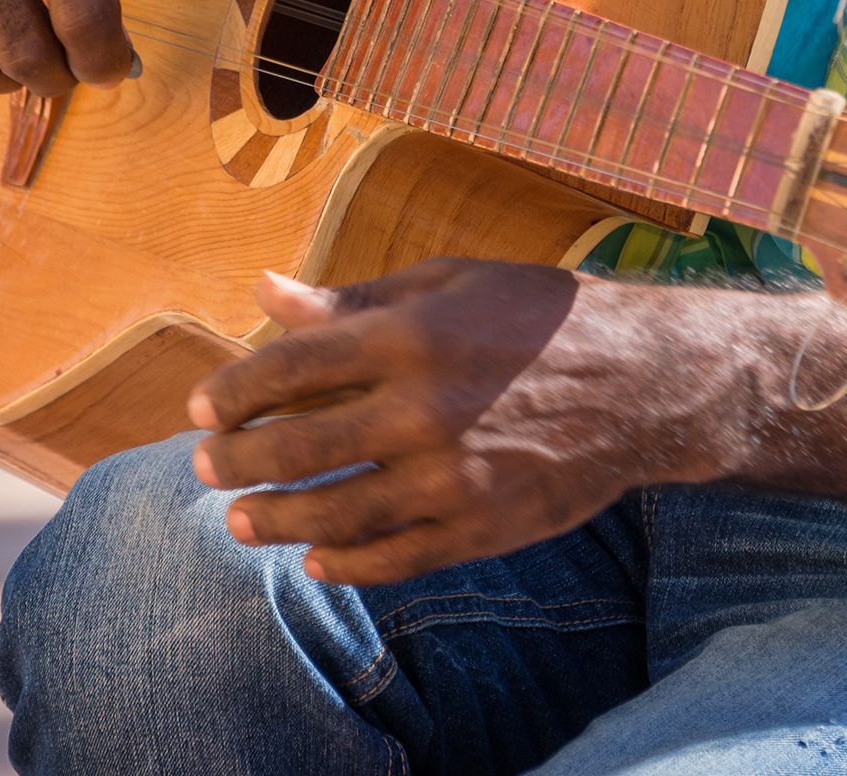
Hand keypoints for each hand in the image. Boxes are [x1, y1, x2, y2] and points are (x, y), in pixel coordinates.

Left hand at [187, 260, 750, 584]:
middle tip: (205, 466)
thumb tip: (265, 291)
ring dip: (273, 521)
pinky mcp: (481, 526)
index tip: (202, 406)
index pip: (288, 368)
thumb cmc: (538, 316)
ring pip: (333, 514)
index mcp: (410, 334)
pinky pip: (392, 559)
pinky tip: (315, 560)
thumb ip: (353, 298)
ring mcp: (452, 476)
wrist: (644, 381)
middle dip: (234, 461)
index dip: (231, 390)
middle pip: (296, 447)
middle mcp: (424, 408)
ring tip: (242, 521)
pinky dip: (344, 564)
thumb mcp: (449, 283)